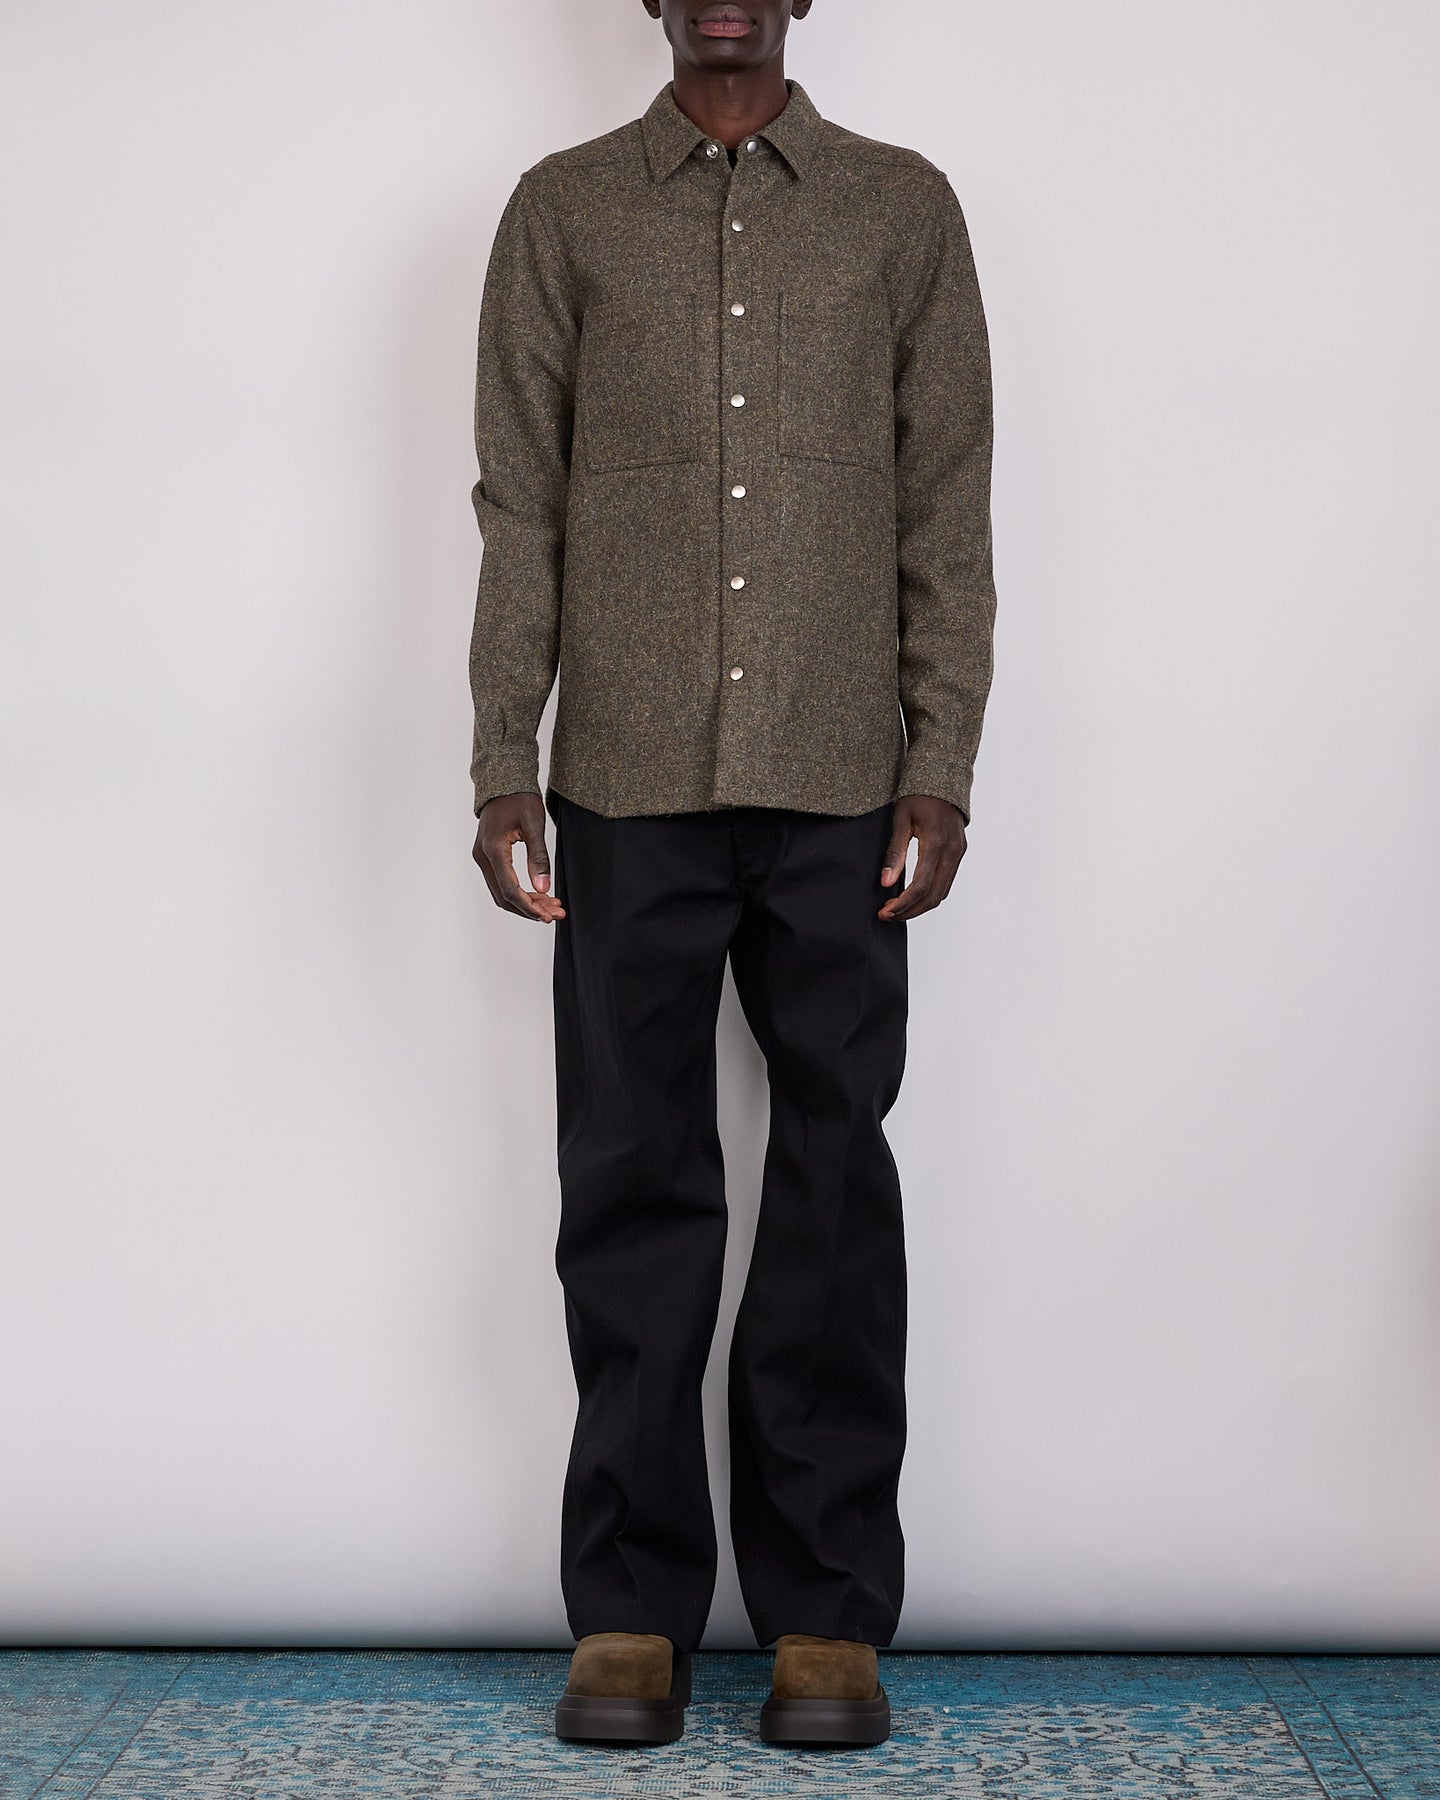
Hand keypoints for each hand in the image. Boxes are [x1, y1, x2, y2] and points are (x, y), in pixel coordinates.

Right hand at [473, 792, 565, 922]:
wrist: (503, 784)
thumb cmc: (519, 799)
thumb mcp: (534, 825)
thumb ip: (538, 857)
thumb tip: (543, 887)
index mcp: (493, 849)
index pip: (510, 889)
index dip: (530, 907)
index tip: (549, 915)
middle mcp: (482, 856)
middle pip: (504, 896)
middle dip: (530, 909)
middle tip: (555, 914)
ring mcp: (481, 857)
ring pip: (501, 892)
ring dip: (525, 903)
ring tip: (551, 907)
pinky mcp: (487, 857)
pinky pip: (501, 882)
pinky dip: (519, 893)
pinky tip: (539, 895)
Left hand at [877, 794, 966, 921]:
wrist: (941, 779)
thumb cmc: (917, 796)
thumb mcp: (900, 820)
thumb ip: (894, 853)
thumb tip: (886, 883)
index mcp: (936, 843)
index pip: (921, 885)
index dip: (903, 904)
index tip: (885, 912)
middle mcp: (952, 851)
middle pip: (935, 895)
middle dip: (911, 911)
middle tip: (888, 916)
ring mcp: (959, 852)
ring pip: (943, 892)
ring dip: (921, 905)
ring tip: (898, 909)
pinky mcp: (959, 852)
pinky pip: (947, 881)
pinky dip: (931, 894)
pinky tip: (912, 895)